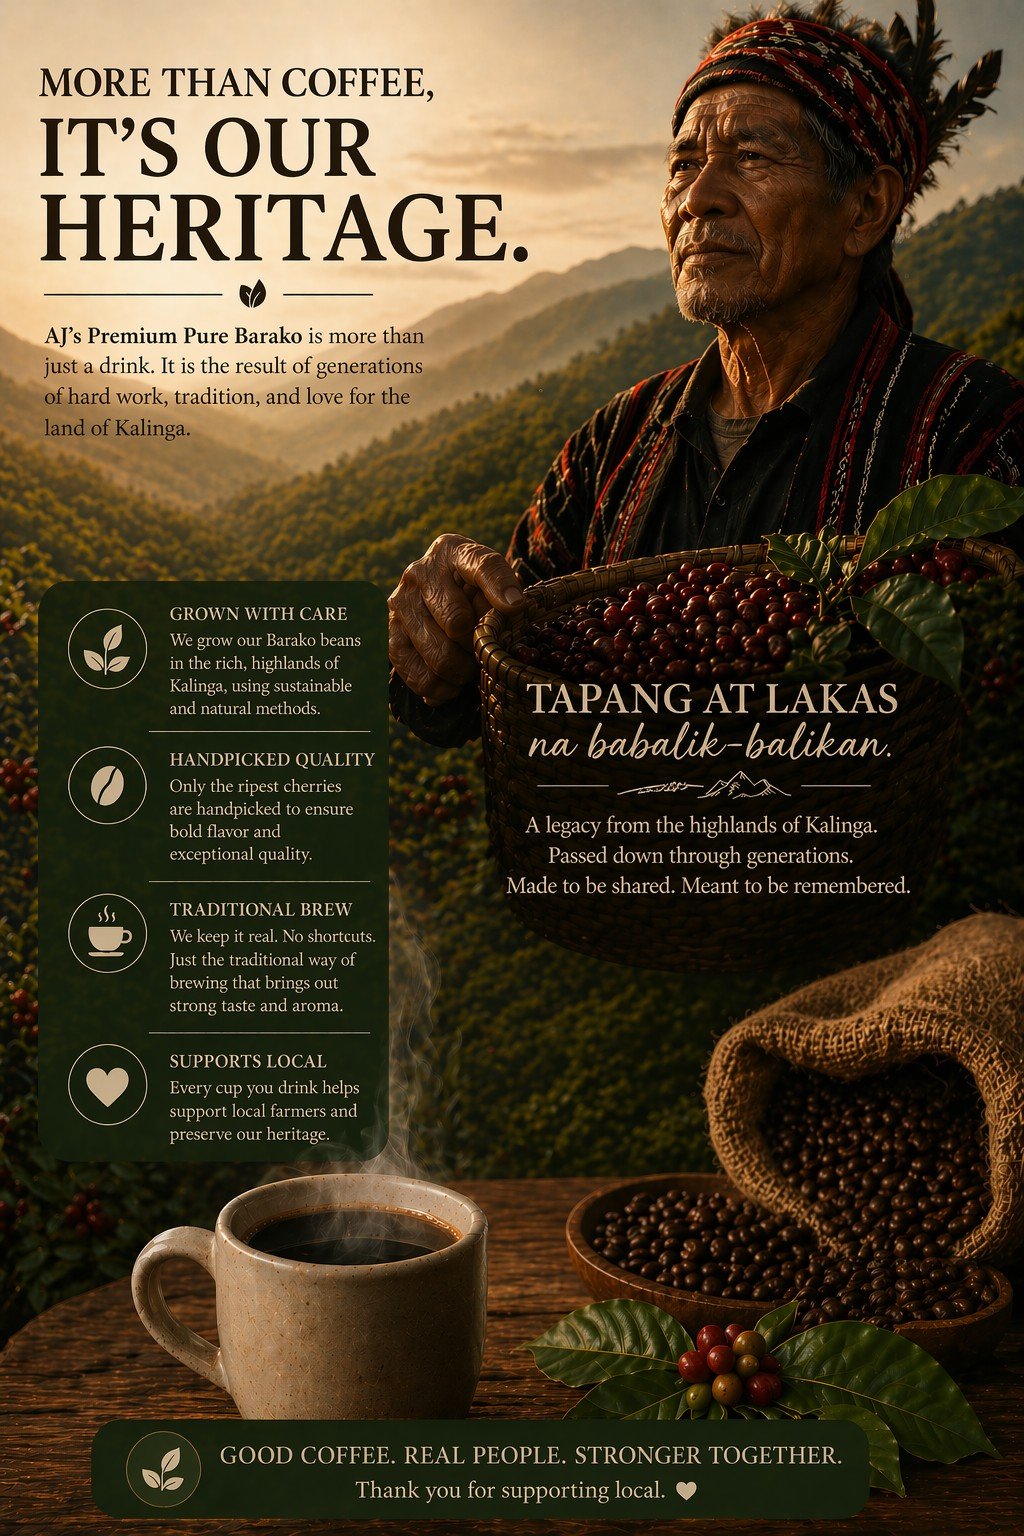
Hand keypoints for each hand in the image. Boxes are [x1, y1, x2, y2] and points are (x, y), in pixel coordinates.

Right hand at [388, 533, 523, 704]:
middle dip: (478, 645)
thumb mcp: (493, 580)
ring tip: (470, 667)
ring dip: (462, 671)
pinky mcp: (389, 634)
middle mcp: (419, 572)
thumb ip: (505, 590)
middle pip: (457, 622)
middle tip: (485, 652)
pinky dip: (441, 688)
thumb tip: (513, 607)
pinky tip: (452, 683)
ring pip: (439, 655)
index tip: (516, 607)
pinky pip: (419, 674)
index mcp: (452, 551)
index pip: (481, 565)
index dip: (499, 587)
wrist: (434, 595)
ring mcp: (399, 603)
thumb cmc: (472, 589)